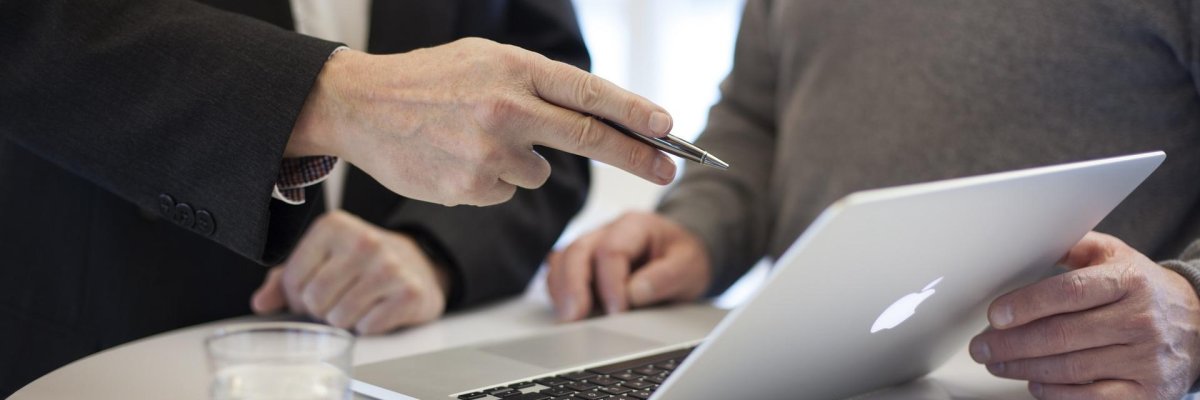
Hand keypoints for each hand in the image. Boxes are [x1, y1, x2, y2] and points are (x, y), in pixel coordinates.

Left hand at [250, 210, 449, 333]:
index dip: (297, 297)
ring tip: (358, 304)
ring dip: (344, 321)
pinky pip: (368, 327)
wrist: (418, 265)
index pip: (292, 280)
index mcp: (333, 226)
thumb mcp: (321, 260)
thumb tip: (261, 303)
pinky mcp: (410, 293)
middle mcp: (363, 241)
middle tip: (337, 301)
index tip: (314, 291)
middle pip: (315, 301)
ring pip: (340, 318)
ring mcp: (389, 267)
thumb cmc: (360, 264)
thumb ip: (285, 279)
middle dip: (321, 311)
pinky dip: (369, 326)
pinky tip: (378, 309)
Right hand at [286, 38, 677, 206]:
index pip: (590, 93)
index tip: (668, 128)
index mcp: (514, 68)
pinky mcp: (471, 187)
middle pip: (590, 138)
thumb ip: (536, 83)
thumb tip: (594, 113)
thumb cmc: (428, 79)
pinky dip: (491, 180)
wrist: (359, 105)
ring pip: (539, 171)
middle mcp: (507, 108)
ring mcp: (489, 151)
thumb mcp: (484, 59)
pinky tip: (457, 157)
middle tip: (669, 167)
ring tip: (475, 138)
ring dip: (523, 161)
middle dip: (637, 155)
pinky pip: (506, 190)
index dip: (635, 113)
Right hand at [546, 211, 710, 320]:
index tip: (618, 311)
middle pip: (577, 251)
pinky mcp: (583, 264)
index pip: (611, 250)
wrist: (681, 255)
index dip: (610, 283)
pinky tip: (567, 311)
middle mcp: (607, 231)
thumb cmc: (683, 258)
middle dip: (573, 286)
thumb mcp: (689, 265)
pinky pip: (560, 272)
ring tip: (568, 318)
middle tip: (575, 317)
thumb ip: (666, 277)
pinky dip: (559, 291)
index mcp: (635, 225)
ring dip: (561, 290)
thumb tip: (634, 293)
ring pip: (562, 260)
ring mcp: (591, 245)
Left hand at [968, 232, 1199, 398]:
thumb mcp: (1116, 256)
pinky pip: (1091, 397)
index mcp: (1128, 282)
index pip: (1069, 293)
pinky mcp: (1147, 391)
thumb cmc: (1144, 289)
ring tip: (997, 363)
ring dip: (1024, 367)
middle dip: (1011, 343)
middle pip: (1062, 335)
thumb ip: (1073, 247)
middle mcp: (1140, 320)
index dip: (1026, 305)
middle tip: (981, 346)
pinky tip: (1034, 383)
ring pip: (1071, 368)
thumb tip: (1028, 242)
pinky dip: (1056, 393)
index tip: (995, 315)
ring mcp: (1145, 359)